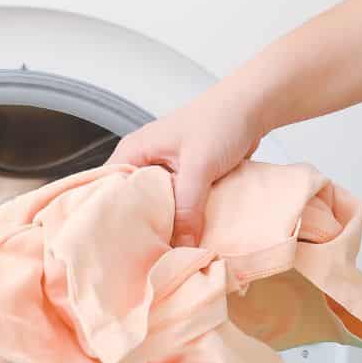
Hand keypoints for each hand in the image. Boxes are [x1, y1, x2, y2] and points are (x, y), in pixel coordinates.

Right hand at [107, 87, 266, 246]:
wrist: (252, 107)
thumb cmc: (220, 120)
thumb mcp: (199, 166)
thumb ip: (188, 207)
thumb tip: (182, 245)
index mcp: (134, 152)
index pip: (109, 191)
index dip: (113, 219)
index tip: (120, 246)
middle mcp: (145, 162)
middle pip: (133, 204)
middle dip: (142, 228)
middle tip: (146, 255)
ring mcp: (165, 171)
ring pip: (157, 207)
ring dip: (166, 225)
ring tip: (166, 251)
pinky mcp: (185, 179)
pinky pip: (178, 205)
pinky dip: (183, 219)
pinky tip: (187, 237)